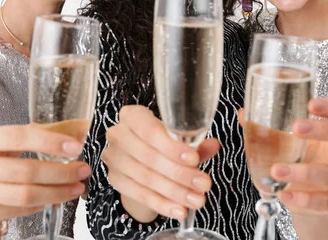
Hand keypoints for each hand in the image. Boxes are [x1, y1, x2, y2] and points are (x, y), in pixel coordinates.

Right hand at [0, 124, 88, 222]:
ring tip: (76, 187)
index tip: (76, 147)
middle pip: (25, 171)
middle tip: (83, 170)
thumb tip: (76, 134)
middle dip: (61, 172)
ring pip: (23, 195)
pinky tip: (53, 197)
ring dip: (56, 192)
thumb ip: (33, 135)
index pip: (19, 137)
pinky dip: (41, 204)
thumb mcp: (2, 137)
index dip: (50, 142)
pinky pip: (18, 210)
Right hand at [102, 105, 219, 219]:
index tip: (194, 159)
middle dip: (180, 173)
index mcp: (133, 115)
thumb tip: (213, 145)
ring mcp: (114, 158)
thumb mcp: (177, 138)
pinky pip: (140, 195)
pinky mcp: (115, 179)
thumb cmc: (161, 141)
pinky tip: (180, 210)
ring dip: (175, 192)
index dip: (172, 147)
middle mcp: (119, 134)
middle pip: (150, 157)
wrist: (139, 157)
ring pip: (146, 178)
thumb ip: (194, 142)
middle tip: (204, 184)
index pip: (150, 130)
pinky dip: (163, 204)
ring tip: (197, 199)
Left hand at [240, 98, 327, 214]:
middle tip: (295, 128)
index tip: (311, 103)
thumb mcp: (291, 144)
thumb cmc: (305, 163)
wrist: (315, 203)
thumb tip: (244, 114)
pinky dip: (305, 200)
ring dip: (304, 172)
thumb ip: (270, 129)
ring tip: (276, 170)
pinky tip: (284, 194)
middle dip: (325, 130)